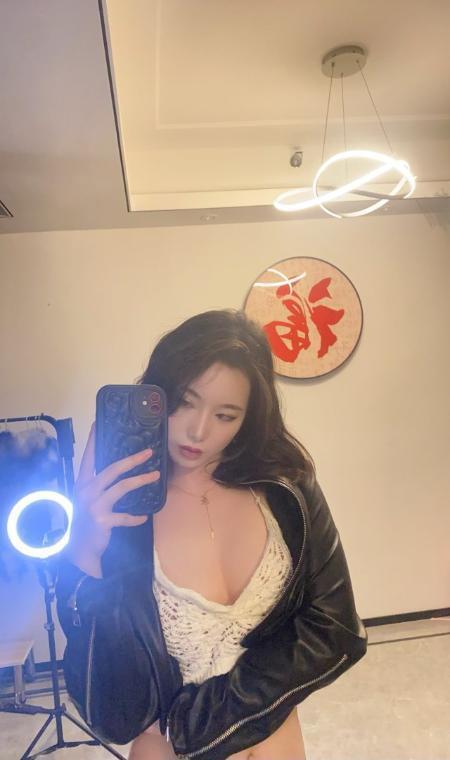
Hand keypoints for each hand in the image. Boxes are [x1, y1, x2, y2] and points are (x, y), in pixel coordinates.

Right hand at [68, 423, 159, 563]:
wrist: (79, 549)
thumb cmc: (86, 520)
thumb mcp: (88, 499)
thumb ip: (99, 485)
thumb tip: (119, 470)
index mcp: (83, 483)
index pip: (89, 457)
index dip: (93, 441)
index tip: (97, 423)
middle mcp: (86, 491)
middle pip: (111, 469)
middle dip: (132, 460)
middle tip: (148, 452)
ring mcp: (94, 505)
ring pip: (121, 487)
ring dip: (140, 481)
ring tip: (155, 476)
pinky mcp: (102, 520)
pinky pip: (124, 516)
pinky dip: (135, 517)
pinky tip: (143, 517)